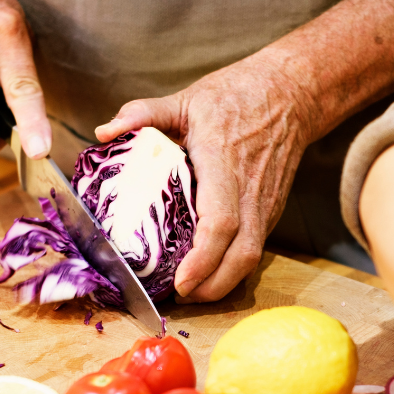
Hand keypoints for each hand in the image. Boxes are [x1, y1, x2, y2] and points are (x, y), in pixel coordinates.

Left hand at [95, 57, 312, 301]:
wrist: (291, 95)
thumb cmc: (235, 97)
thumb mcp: (185, 98)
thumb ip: (142, 113)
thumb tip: (103, 132)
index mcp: (224, 165)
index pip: (220, 223)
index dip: (203, 258)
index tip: (180, 281)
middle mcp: (250, 192)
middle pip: (241, 256)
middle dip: (212, 287)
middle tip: (178, 298)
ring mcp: (265, 205)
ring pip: (251, 259)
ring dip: (222, 284)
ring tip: (189, 293)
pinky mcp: (270, 212)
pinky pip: (253, 249)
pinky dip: (231, 269)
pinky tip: (207, 274)